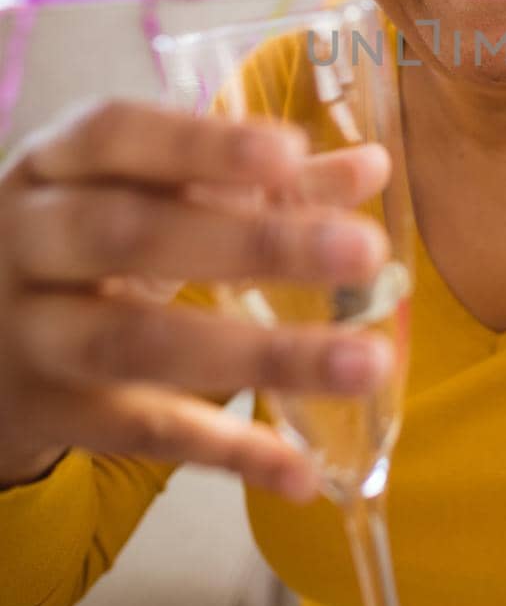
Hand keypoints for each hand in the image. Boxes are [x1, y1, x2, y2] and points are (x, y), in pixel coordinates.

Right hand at [0, 99, 394, 499]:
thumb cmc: (87, 242)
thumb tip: (372, 166)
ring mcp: (30, 332)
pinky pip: (140, 432)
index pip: (115, 136)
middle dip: (251, 244)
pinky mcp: (48, 414)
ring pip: (137, 343)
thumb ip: (258, 181)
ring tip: (365, 361)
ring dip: (261, 355)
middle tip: (362, 252)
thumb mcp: (148, 194)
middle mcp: (28, 241)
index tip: (289, 151)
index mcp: (56, 165)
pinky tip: (301, 469)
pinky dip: (225, 452)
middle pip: (131, 235)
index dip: (200, 144)